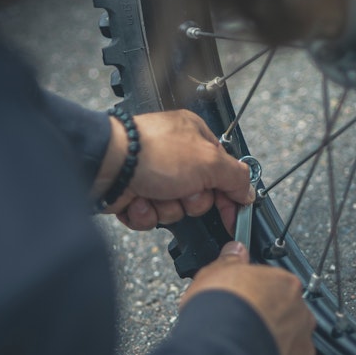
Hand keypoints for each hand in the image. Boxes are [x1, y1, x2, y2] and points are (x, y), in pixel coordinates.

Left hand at [94, 110, 254, 230]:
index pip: (224, 173)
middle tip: (181, 190)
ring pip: (174, 210)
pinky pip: (150, 216)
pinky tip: (136, 199)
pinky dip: (144, 213)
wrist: (107, 165)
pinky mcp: (133, 193)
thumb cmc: (152, 152)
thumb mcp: (209, 162)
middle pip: (199, 196)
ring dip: (165, 208)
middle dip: (190, 201)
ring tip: (153, 193)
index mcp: (196, 138)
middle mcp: (175, 155)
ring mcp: (152, 175)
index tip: (234, 215)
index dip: (230, 196)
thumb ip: (235, 177)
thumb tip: (248, 191)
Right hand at [181, 241, 315, 354]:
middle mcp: (300, 314)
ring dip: (273, 350)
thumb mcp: (214, 273)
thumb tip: (235, 250)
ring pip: (291, 347)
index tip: (242, 304)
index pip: (276, 288)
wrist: (223, 352)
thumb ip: (229, 261)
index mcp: (285, 286)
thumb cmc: (220, 310)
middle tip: (242, 331)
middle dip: (268, 324)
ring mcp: (303, 346)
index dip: (257, 297)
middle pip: (287, 317)